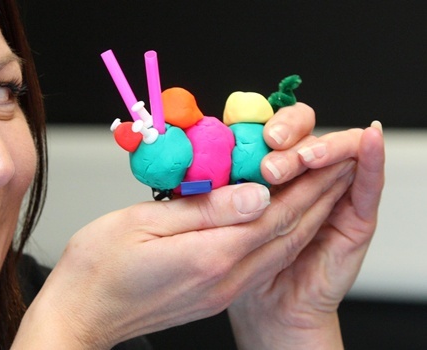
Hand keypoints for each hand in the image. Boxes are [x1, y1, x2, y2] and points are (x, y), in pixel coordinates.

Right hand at [14, 148, 357, 347]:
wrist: (80, 315)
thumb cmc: (97, 268)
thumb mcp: (141, 223)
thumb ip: (202, 210)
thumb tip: (254, 194)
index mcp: (207, 256)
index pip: (272, 215)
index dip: (303, 185)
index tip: (323, 158)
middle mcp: (222, 279)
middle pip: (284, 235)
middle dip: (316, 199)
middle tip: (337, 167)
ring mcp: (219, 292)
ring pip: (278, 252)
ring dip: (306, 219)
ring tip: (324, 191)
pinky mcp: (212, 296)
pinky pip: (261, 264)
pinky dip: (282, 239)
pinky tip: (285, 225)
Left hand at [228, 122, 384, 348]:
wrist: (268, 309)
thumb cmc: (241, 261)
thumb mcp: (220, 219)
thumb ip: (218, 190)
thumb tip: (205, 157)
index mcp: (269, 169)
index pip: (275, 131)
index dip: (267, 126)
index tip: (249, 134)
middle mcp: (303, 176)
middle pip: (307, 137)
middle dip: (292, 138)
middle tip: (272, 150)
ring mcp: (333, 193)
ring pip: (337, 154)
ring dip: (323, 148)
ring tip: (306, 157)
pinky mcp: (357, 217)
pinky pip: (368, 184)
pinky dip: (370, 159)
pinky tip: (370, 138)